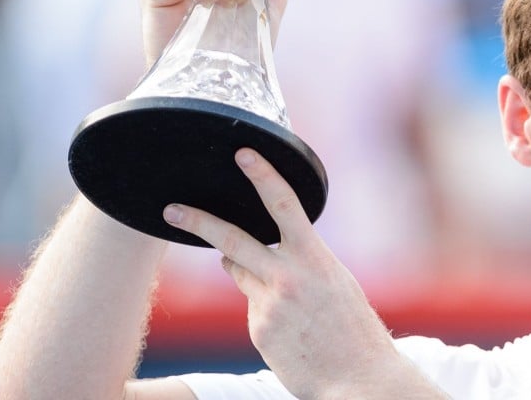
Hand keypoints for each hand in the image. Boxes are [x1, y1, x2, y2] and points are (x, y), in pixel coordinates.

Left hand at [161, 149, 422, 397]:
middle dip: (197, 221)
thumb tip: (264, 253)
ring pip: (240, 271)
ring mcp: (269, 304)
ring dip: (244, 267)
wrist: (359, 379)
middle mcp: (288, 277)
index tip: (243, 153)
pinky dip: (265, 310)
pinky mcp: (257, 329)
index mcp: (315, 258)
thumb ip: (303, 262)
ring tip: (284, 293)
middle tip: (171, 209)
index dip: (262, 175)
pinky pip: (251, 306)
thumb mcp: (337, 283)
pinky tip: (291, 331)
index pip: (284, 205)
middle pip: (231, 238)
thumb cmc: (355, 328)